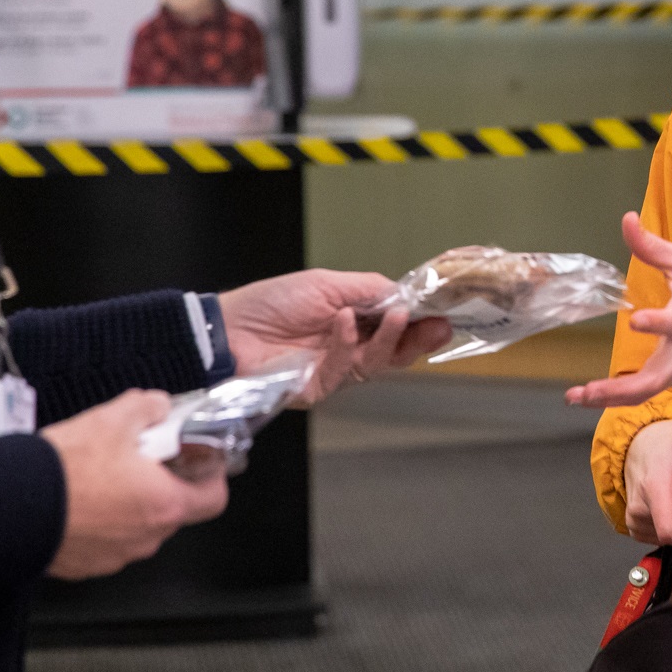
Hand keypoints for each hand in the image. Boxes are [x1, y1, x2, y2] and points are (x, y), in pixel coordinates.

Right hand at [41, 389, 228, 579]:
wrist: (10, 505)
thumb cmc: (65, 469)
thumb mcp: (113, 420)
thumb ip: (147, 408)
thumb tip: (158, 406)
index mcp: (164, 504)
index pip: (214, 499)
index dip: (211, 476)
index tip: (197, 459)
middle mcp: (146, 538)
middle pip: (172, 509)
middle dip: (160, 483)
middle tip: (139, 457)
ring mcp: (116, 555)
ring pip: (137, 525)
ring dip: (127, 503)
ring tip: (101, 475)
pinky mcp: (86, 565)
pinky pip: (105, 541)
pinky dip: (99, 522)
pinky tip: (78, 498)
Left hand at [218, 270, 451, 405]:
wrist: (228, 327)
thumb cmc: (271, 302)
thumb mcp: (327, 284)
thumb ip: (368, 290)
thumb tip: (406, 295)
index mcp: (353, 322)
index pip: (395, 326)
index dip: (419, 322)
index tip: (442, 312)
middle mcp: (349, 349)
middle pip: (395, 351)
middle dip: (419, 339)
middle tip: (439, 326)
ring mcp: (334, 370)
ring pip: (377, 363)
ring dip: (390, 338)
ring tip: (398, 316)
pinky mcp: (318, 387)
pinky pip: (343, 368)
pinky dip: (346, 343)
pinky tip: (344, 321)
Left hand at [565, 212, 671, 407]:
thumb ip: (651, 246)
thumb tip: (627, 218)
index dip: (657, 323)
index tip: (635, 320)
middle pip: (652, 379)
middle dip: (616, 388)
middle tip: (584, 390)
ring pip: (646, 392)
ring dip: (610, 398)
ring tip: (575, 396)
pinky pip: (646, 392)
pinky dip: (618, 399)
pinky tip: (589, 397)